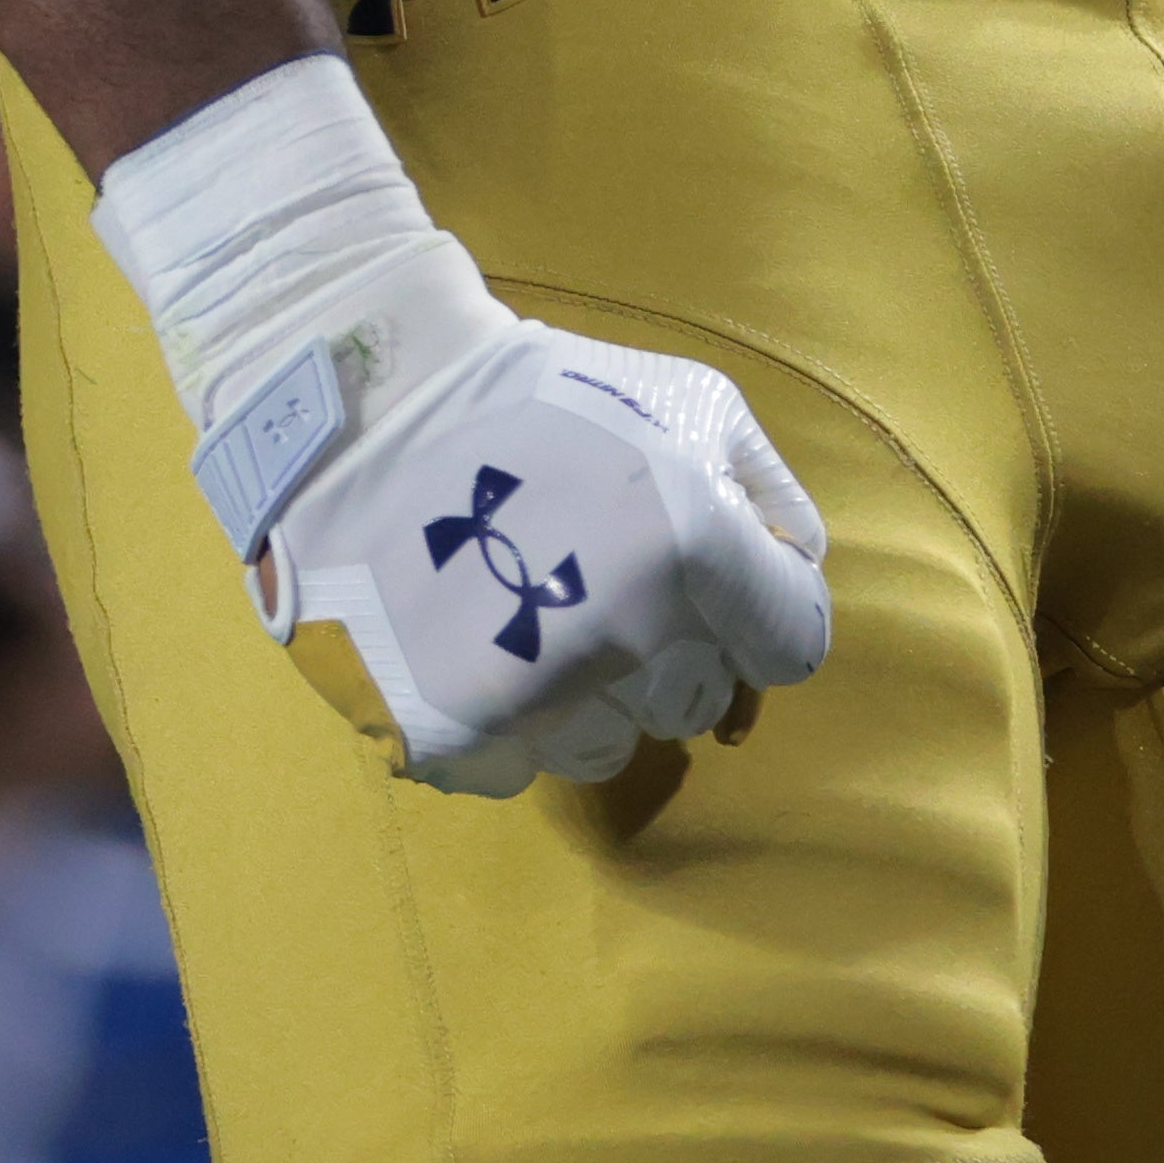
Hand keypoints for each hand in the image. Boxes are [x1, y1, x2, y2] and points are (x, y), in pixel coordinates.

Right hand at [87, 54, 835, 797]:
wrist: (366, 402)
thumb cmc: (546, 394)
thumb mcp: (690, 400)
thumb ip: (769, 493)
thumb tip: (797, 574)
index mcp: (693, 551)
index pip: (789, 648)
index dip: (760, 617)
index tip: (717, 591)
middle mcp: (624, 639)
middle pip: (699, 704)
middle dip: (672, 650)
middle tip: (609, 583)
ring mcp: (532, 698)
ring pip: (611, 747)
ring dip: (591, 696)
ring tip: (536, 615)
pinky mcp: (448, 735)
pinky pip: (520, 768)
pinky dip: (507, 722)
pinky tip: (476, 646)